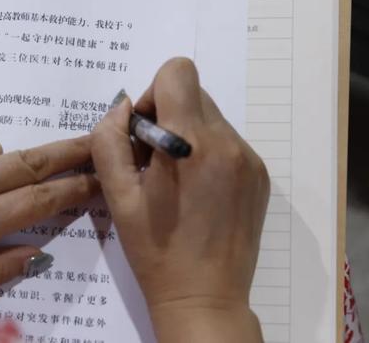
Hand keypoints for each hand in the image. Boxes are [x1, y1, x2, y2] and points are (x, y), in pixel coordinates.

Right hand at [92, 58, 268, 341]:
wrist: (205, 297)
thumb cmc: (155, 249)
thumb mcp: (117, 196)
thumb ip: (109, 140)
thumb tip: (123, 107)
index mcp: (191, 143)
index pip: (178, 71)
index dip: (153, 93)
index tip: (145, 133)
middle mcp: (228, 142)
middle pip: (193, 93)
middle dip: (167, 116)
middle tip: (154, 162)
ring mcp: (249, 158)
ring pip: (211, 116)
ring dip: (187, 135)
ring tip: (176, 181)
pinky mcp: (260, 174)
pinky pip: (228, 141)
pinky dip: (207, 152)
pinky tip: (198, 191)